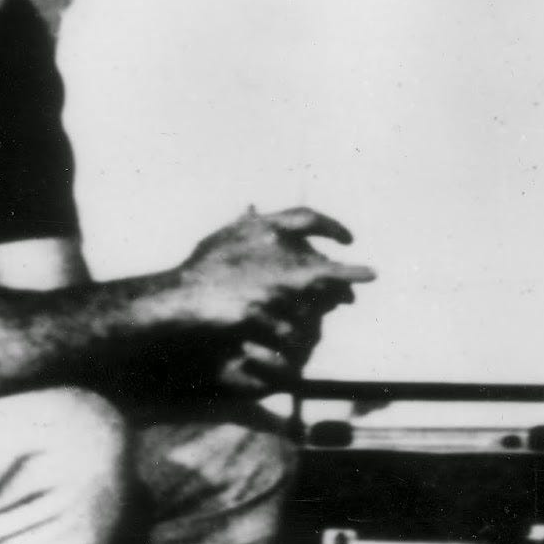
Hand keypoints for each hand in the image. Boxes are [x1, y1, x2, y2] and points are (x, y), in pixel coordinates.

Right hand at [174, 206, 375, 341]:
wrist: (180, 298)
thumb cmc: (201, 267)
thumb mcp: (223, 235)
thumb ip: (246, 222)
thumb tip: (254, 206)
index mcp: (266, 227)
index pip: (310, 219)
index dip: (334, 228)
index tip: (348, 239)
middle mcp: (275, 252)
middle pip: (326, 267)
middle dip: (347, 277)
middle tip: (363, 279)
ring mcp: (270, 285)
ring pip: (316, 301)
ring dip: (327, 306)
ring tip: (336, 307)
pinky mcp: (265, 313)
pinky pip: (295, 328)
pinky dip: (302, 331)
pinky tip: (304, 337)